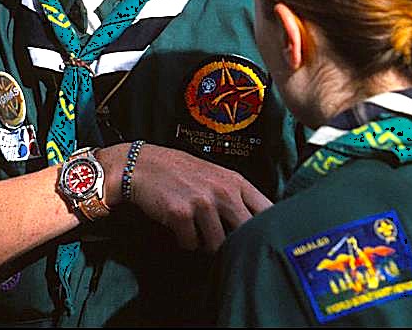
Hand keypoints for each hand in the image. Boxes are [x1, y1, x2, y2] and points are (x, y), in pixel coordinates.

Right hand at [97, 143, 271, 251]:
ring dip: (206, 244)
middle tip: (224, 243)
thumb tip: (259, 225)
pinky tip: (179, 227)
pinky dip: (185, 241)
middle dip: (236, 243)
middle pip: (246, 234)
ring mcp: (202, 203)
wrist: (142, 166)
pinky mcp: (181, 214)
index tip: (262, 238)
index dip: (269, 228)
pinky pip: (191, 244)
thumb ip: (237, 196)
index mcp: (235, 181)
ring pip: (217, 245)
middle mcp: (222, 191)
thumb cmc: (181, 172)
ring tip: (196, 231)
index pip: (267, 210)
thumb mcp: (216, 176)